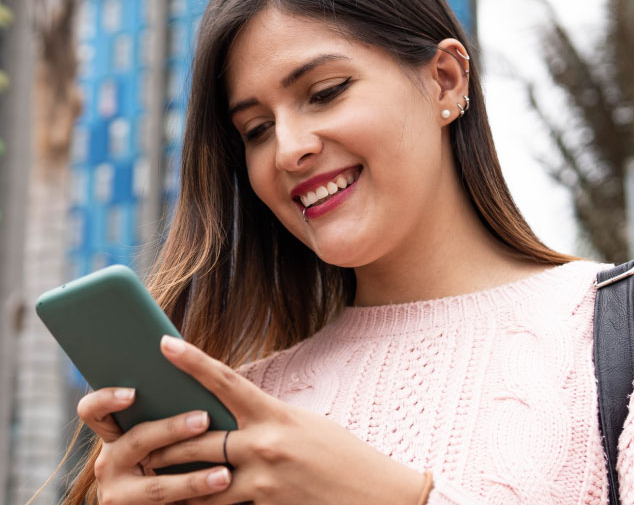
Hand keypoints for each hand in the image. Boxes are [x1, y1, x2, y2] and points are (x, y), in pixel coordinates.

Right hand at [76, 387, 231, 502]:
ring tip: (224, 474)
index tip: (132, 393)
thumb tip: (205, 377)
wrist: (158, 501)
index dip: (106, 399)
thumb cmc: (169, 454)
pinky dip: (197, 502)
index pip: (92, 411)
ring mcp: (119, 496)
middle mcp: (109, 464)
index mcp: (114, 435)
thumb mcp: (156, 435)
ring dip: (194, 480)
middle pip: (137, 439)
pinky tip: (222, 495)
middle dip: (173, 429)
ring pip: (157, 487)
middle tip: (204, 419)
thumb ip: (164, 412)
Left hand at [143, 335, 423, 504]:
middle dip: (165, 439)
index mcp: (274, 415)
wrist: (376, 496)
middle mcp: (264, 447)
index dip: (192, 361)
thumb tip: (229, 417)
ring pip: (200, 484)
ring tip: (149, 475)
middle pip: (198, 439)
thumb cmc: (341, 454)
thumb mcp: (301, 423)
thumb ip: (263, 419)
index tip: (164, 344)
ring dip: (173, 481)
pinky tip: (186, 503)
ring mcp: (262, 485)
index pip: (225, 380)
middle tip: (138, 436)